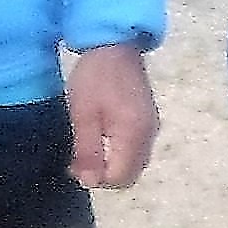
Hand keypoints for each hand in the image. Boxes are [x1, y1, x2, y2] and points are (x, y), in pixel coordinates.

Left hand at [64, 41, 158, 190]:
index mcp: (133, 134)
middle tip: (79, 161)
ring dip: (112, 164)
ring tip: (87, 148)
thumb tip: (91, 183)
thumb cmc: (95, 78)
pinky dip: (120, 153)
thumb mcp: (83, 115)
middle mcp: (148, 135)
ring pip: (134, 163)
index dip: (96, 179)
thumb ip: (88, 151)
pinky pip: (137, 149)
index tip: (75, 166)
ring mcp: (151, 126)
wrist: (115, 44)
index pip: (119, 177)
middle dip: (104, 175)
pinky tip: (102, 137)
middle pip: (130, 174)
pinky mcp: (149, 119)